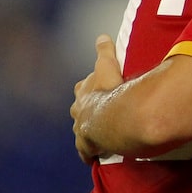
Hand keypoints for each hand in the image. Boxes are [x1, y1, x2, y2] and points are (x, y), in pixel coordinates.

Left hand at [71, 35, 123, 162]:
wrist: (112, 117)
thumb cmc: (111, 90)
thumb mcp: (108, 65)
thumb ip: (105, 50)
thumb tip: (101, 35)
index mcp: (83, 92)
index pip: (83, 88)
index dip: (89, 89)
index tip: (97, 90)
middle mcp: (78, 110)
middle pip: (79, 109)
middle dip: (86, 110)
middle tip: (99, 112)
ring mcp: (82, 129)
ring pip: (81, 130)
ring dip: (88, 131)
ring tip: (99, 134)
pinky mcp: (87, 146)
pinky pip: (86, 151)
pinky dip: (89, 153)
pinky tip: (93, 157)